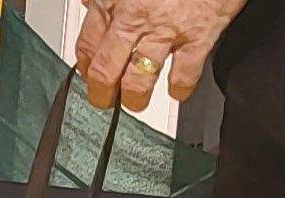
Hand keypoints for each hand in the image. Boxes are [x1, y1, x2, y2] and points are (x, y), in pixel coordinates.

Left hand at [74, 0, 243, 108]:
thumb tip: (91, 2)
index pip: (87, 44)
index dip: (85, 65)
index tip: (88, 73)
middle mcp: (135, 17)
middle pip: (106, 69)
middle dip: (102, 92)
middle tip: (104, 100)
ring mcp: (166, 29)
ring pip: (139, 78)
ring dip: (135, 97)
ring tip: (135, 102)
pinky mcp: (199, 36)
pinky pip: (185, 73)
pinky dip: (180, 87)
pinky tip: (178, 91)